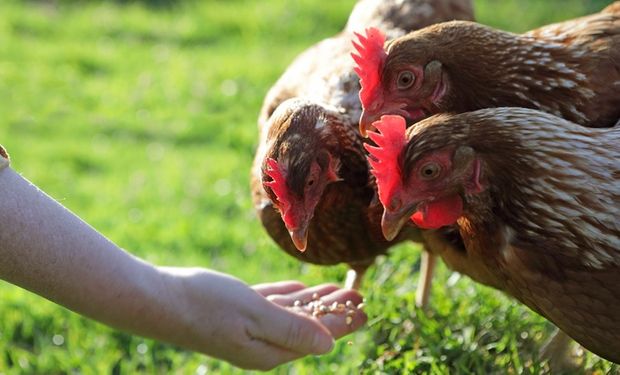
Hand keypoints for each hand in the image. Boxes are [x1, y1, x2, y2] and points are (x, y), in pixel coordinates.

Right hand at [158, 268, 365, 369]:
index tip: (365, 308)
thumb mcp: (254, 315)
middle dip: (334, 309)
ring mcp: (247, 327)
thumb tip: (328, 345)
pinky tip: (300, 288)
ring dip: (315, 300)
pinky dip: (289, 295)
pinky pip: (271, 303)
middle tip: (359, 293)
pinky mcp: (235, 312)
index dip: (343, 321)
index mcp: (269, 350)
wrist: (157, 300)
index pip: (316, 336)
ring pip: (291, 312)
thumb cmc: (205, 306)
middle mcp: (261, 343)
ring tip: (338, 288)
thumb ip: (292, 329)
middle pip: (308, 325)